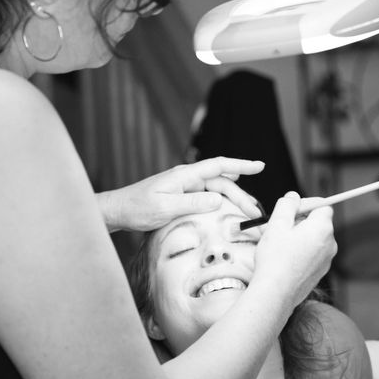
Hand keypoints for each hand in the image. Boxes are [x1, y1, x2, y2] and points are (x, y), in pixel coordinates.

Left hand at [97, 157, 264, 231]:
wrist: (118, 210)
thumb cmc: (137, 209)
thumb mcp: (164, 208)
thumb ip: (192, 203)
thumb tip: (218, 199)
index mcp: (184, 176)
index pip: (218, 165)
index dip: (241, 164)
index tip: (260, 165)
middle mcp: (187, 178)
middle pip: (221, 182)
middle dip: (241, 195)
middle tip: (255, 213)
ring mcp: (185, 187)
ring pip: (216, 190)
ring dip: (233, 200)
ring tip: (249, 213)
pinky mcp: (182, 196)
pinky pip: (207, 197)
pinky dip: (221, 202)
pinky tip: (230, 208)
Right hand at [254, 192, 336, 307]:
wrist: (276, 293)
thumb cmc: (275, 258)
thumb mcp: (277, 224)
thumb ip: (287, 205)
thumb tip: (293, 197)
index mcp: (322, 228)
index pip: (323, 205)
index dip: (306, 203)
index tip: (290, 209)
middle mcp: (330, 243)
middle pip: (318, 221)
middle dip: (300, 219)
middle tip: (279, 225)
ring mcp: (326, 259)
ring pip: (314, 238)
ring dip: (299, 235)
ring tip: (279, 243)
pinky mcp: (319, 271)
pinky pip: (312, 253)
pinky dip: (301, 250)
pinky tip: (284, 257)